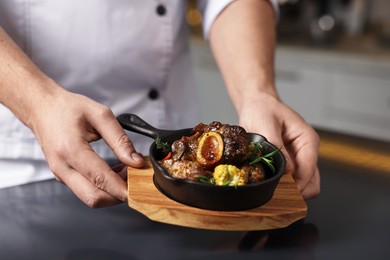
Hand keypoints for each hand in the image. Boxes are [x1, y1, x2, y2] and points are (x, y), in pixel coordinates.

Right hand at [30, 88, 144, 206]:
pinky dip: (103, 187)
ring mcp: (60, 175)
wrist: (42, 109)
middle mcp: (62, 168)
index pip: (100, 179)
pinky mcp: (63, 177)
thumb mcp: (100, 115)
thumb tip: (135, 161)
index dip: (122, 188)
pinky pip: (86, 190)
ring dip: (112, 191)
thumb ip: (120, 140)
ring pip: (90, 197)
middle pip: (94, 198)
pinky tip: (114, 171)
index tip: (140, 188)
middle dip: (119, 195)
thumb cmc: (68, 108)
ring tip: (126, 170)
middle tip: (135, 178)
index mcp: (70, 150)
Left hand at [238, 93, 319, 198]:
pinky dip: (285, 186)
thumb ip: (277, 146)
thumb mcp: (266, 124)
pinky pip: (293, 181)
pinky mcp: (291, 163)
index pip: (309, 170)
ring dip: (291, 190)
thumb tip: (287, 170)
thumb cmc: (262, 110)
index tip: (279, 190)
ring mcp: (300, 158)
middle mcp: (308, 151)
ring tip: (271, 189)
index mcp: (308, 140)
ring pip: (305, 185)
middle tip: (274, 192)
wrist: (257, 105)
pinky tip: (271, 184)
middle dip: (295, 191)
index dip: (296, 185)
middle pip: (312, 183)